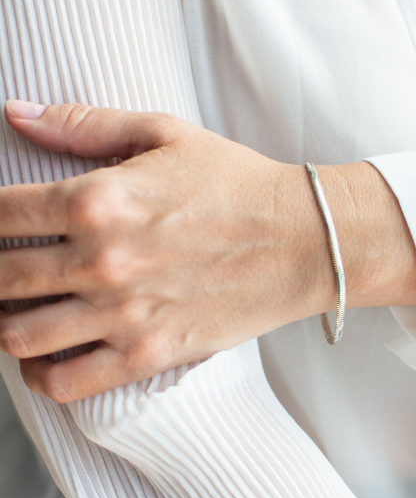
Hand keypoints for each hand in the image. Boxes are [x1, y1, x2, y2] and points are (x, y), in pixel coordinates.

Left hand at [1, 101, 415, 401]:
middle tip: (6, 267)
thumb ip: (87, 125)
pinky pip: (67, 383)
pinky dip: (40, 375)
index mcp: (98, 199)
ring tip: (20, 308)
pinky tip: (45, 356)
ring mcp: (125, 314)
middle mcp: (102, 260)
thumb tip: (17, 114)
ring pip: (17, 335)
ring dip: (5, 322)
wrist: (304, 240)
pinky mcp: (152, 354)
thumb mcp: (168, 135)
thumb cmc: (241, 184)